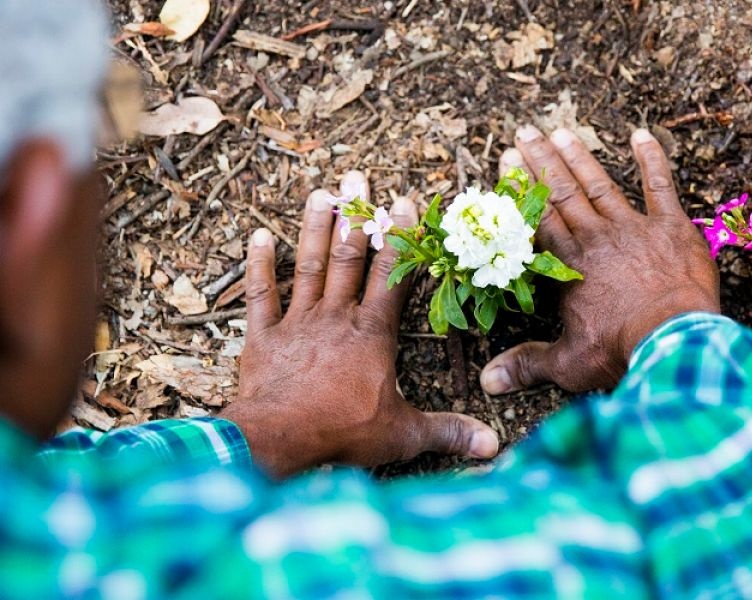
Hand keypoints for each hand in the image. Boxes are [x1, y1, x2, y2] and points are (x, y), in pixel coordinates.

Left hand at [221, 171, 498, 478]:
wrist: (282, 438)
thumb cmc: (345, 432)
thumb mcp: (404, 434)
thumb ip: (447, 432)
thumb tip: (492, 447)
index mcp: (373, 333)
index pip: (393, 276)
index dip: (400, 239)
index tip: (403, 202)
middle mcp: (337, 317)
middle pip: (348, 257)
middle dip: (355, 216)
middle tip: (356, 177)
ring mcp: (298, 322)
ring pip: (309, 265)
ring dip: (313, 227)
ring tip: (319, 192)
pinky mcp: (263, 337)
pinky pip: (262, 294)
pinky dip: (260, 265)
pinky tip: (259, 235)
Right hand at [480, 126, 719, 394]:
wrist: (673, 342)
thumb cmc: (618, 352)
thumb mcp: (567, 363)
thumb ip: (527, 365)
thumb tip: (488, 383)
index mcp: (567, 265)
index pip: (537, 217)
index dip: (521, 187)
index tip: (507, 158)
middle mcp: (596, 237)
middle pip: (562, 192)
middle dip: (542, 161)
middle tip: (525, 131)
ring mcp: (634, 228)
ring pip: (601, 185)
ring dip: (581, 157)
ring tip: (562, 131)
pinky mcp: (671, 228)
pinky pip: (660, 187)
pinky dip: (651, 160)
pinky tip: (642, 135)